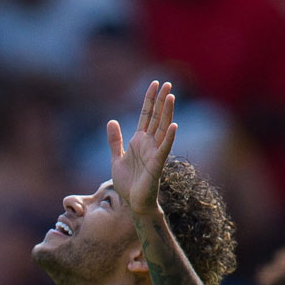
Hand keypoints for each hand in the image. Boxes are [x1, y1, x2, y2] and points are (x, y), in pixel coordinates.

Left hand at [107, 80, 176, 215]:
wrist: (133, 202)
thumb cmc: (128, 182)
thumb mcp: (117, 158)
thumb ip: (115, 140)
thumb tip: (111, 121)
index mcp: (139, 140)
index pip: (146, 115)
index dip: (149, 100)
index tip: (154, 84)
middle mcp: (149, 144)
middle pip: (157, 117)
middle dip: (161, 100)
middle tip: (168, 82)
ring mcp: (155, 153)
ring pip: (163, 129)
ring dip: (167, 113)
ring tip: (171, 96)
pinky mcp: (157, 165)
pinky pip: (164, 149)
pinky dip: (169, 137)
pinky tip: (173, 125)